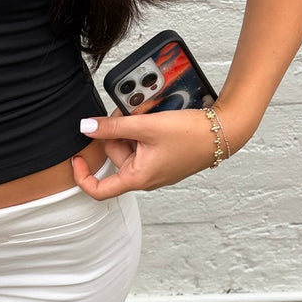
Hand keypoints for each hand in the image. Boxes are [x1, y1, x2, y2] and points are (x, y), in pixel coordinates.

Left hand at [71, 107, 236, 199]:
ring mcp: (156, 167)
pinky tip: (155, 116)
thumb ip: (112, 127)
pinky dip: (145, 128)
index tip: (76, 158)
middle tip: (128, 111)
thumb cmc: (191, 134)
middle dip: (118, 131)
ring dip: (133, 126)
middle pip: (116, 154)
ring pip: (130, 145)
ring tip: (146, 110)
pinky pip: (145, 142)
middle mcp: (146, 177)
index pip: (99, 190)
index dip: (82, 176)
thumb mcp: (146, 126)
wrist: (225, 131)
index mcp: (138, 178)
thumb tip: (85, 128)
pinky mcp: (165, 157)